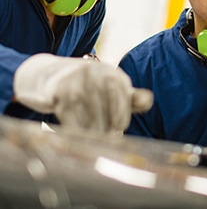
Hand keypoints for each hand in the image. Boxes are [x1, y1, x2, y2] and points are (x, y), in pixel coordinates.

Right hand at [13, 53, 152, 131]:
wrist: (49, 74)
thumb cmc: (86, 85)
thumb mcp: (110, 86)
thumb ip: (130, 97)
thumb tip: (148, 101)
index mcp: (113, 74)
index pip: (124, 102)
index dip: (121, 120)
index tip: (117, 132)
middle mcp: (97, 74)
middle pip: (108, 111)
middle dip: (107, 130)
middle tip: (104, 142)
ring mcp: (78, 82)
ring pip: (90, 118)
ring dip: (92, 134)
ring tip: (91, 142)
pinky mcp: (60, 92)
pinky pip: (71, 119)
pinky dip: (75, 132)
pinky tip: (76, 137)